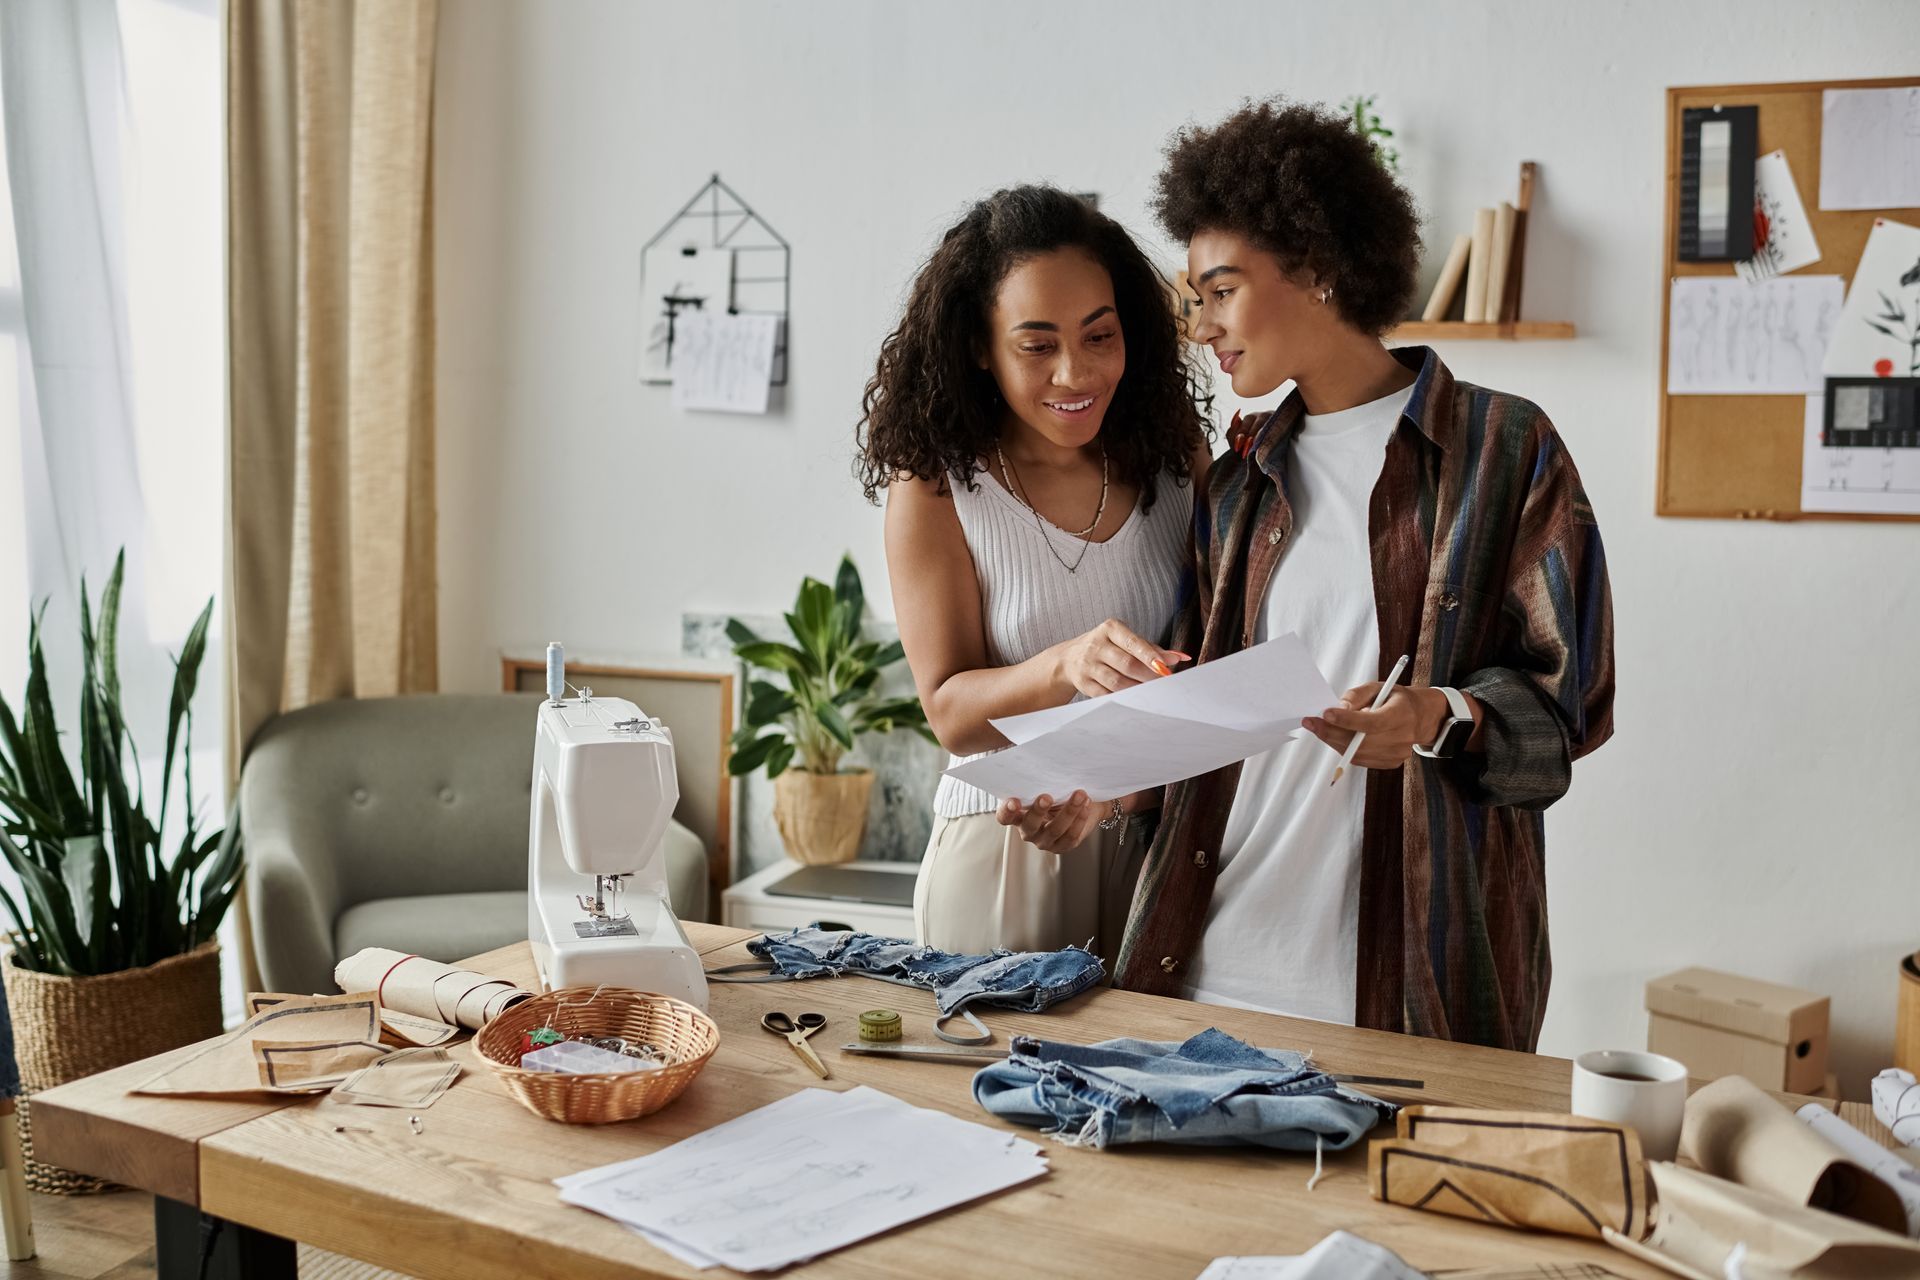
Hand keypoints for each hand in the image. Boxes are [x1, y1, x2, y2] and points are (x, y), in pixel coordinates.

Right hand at [993, 791, 1102, 853]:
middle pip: (1030, 825)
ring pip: (1055, 829)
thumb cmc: (1058, 791)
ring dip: (1069, 811)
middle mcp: (1028, 831)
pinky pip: (1071, 836)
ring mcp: (1045, 840)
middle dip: (1038, 811)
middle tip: (1047, 797)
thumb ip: (1039, 781)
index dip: (1007, 811)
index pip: (1005, 817)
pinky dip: (1079, 819)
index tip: (1013, 802)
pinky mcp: (1062, 846)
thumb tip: (1042, 761)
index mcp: (1017, 815)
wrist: (1082, 803)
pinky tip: (1086, 806)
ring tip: (1080, 794)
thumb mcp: (1046, 786)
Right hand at [1052, 619, 1186, 698]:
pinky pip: (1107, 694)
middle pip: (1127, 664)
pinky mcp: (1084, 683)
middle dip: (1149, 676)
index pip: (1133, 643)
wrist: (1070, 658)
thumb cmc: (1108, 647)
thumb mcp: (1126, 640)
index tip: (1166, 667)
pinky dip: (1123, 698)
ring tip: (1153, 693)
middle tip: (1165, 684)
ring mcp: (1088, 665)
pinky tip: (1135, 699)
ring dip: (1138, 689)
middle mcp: (1097, 645)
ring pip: (1117, 682)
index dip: (1150, 656)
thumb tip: (1179, 657)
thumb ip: (1152, 648)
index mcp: (1110, 629)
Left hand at [1302, 683, 1448, 770]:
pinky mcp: (1391, 763)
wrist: (1419, 717)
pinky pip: (1360, 760)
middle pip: (1361, 741)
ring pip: (1357, 753)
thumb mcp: (1378, 687)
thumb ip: (1357, 694)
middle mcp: (1402, 737)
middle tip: (1311, 722)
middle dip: (1331, 732)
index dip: (1347, 720)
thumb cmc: (1394, 699)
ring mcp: (1397, 754)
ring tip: (1321, 727)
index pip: (1372, 722)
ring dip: (1334, 741)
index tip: (1325, 714)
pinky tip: (1338, 736)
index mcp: (1402, 714)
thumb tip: (1339, 707)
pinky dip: (1344, 749)